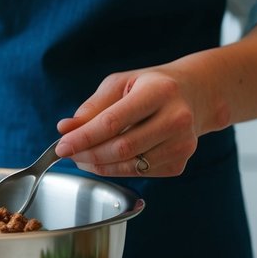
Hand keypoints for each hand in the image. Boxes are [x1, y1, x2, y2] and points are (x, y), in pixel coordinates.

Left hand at [54, 67, 225, 177]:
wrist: (194, 95)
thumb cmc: (151, 86)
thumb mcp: (120, 84)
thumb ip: (92, 107)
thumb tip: (66, 128)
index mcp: (159, 92)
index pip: (113, 122)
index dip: (83, 137)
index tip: (62, 146)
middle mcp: (176, 119)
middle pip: (121, 148)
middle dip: (88, 154)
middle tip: (69, 153)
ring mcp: (182, 145)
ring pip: (129, 166)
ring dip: (99, 165)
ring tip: (83, 156)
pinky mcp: (180, 163)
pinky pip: (139, 173)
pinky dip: (117, 169)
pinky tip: (108, 158)